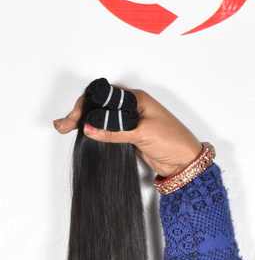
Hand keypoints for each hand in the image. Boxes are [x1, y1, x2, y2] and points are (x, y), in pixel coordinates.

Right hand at [52, 85, 203, 177]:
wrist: (187, 163)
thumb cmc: (174, 142)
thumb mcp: (142, 134)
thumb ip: (115, 131)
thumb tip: (89, 128)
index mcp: (136, 98)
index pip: (104, 96)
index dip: (86, 105)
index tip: (74, 118)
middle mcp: (132, 107)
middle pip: (100, 106)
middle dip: (81, 114)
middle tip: (64, 125)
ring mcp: (131, 122)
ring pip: (103, 119)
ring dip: (86, 124)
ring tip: (66, 129)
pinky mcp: (131, 137)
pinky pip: (109, 132)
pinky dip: (96, 134)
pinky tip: (84, 136)